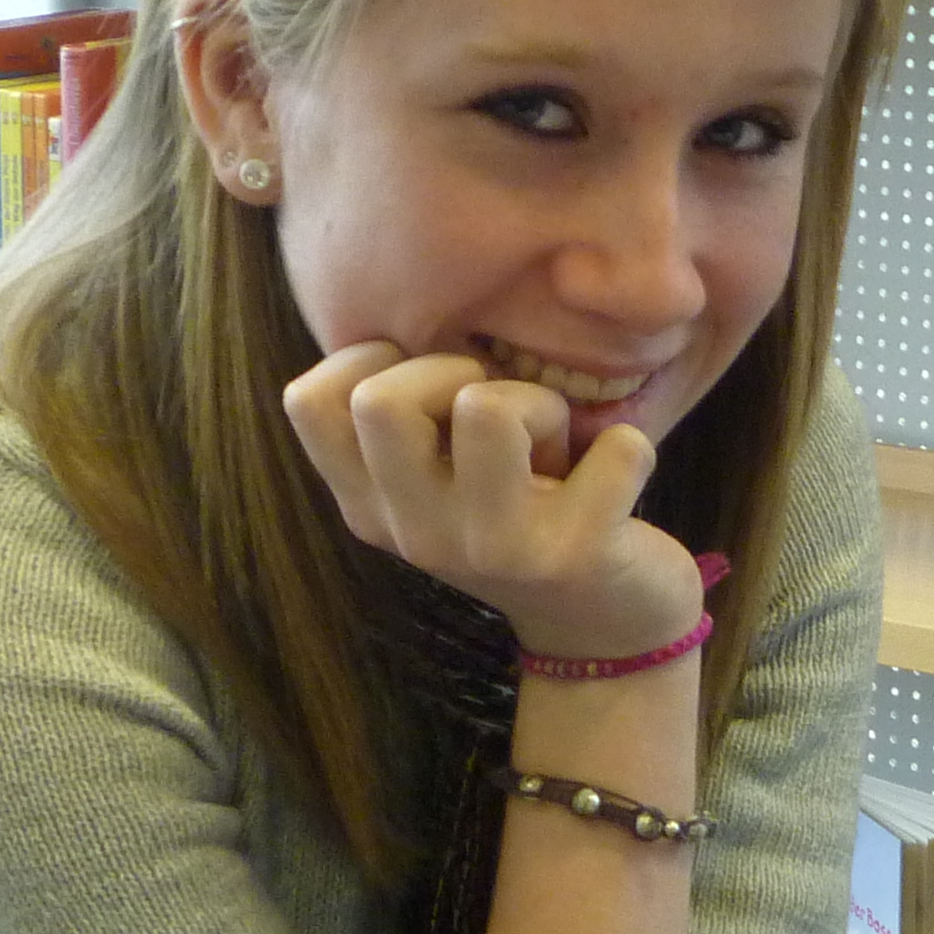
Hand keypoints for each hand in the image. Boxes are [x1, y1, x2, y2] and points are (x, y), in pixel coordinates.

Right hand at [283, 342, 705, 664]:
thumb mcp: (441, 474)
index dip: (369, 361)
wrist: (601, 624)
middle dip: (450, 371)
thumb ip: (406, 412)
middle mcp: (414, 532)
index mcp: (369, 504)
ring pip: (485, 409)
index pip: (307, 402)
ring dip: (538, 403)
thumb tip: (404, 309)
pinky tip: (615, 479)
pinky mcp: (570, 555)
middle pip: (379, 401)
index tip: (425, 387)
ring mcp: (489, 548)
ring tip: (554, 447)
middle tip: (497, 412)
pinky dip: (626, 448)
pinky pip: (612, 448)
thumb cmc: (518, 510)